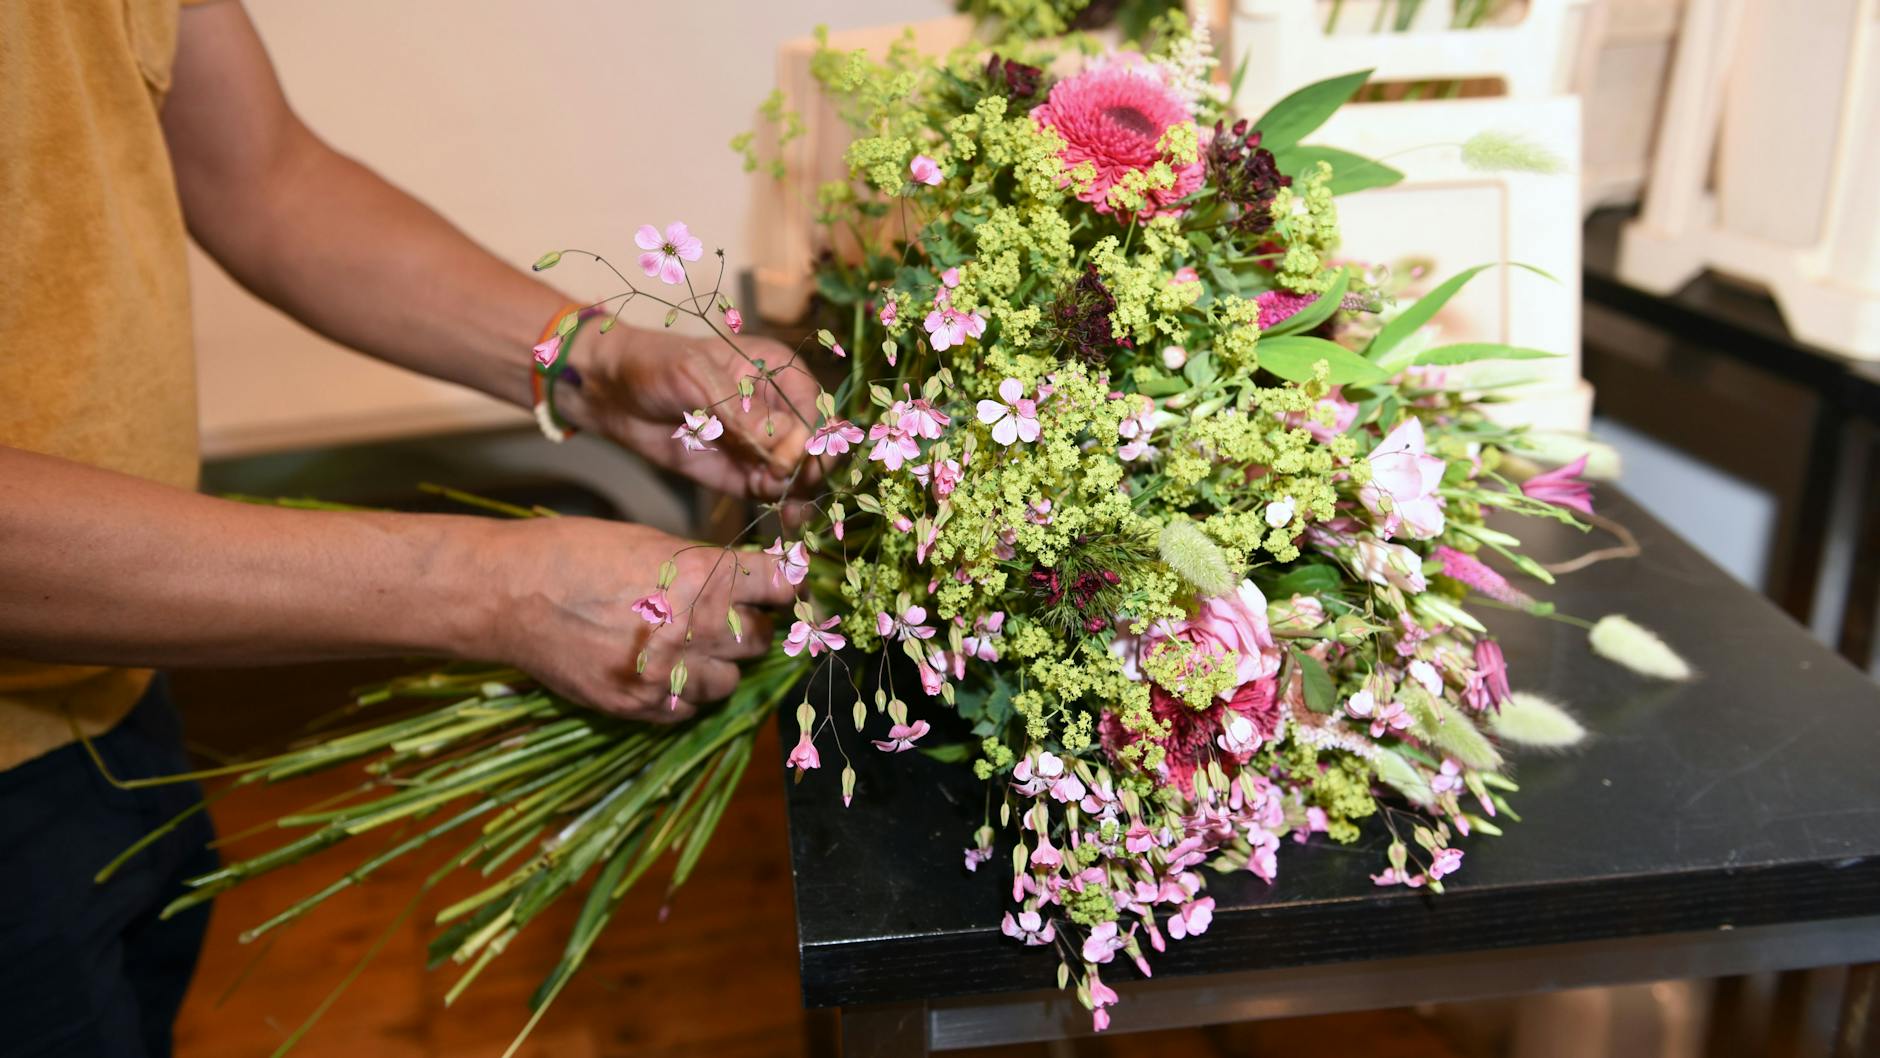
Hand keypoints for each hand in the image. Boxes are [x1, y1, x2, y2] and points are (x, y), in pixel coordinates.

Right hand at [468, 517, 795, 720]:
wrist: (512, 593)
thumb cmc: (579, 553)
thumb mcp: (651, 541)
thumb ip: (704, 567)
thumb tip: (748, 582)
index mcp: (702, 576)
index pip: (778, 586)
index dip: (782, 587)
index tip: (779, 591)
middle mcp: (694, 627)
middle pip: (761, 640)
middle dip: (750, 629)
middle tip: (729, 619)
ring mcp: (667, 671)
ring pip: (729, 682)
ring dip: (719, 666)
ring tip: (690, 648)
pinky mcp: (639, 703)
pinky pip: (688, 709)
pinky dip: (685, 694)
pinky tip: (663, 671)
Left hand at [569, 326, 826, 499]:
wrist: (610, 394)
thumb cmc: (654, 366)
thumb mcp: (698, 381)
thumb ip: (743, 414)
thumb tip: (790, 443)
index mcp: (779, 372)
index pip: (814, 410)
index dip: (812, 439)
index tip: (793, 461)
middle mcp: (779, 408)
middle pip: (816, 445)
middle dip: (810, 469)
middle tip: (787, 485)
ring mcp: (762, 443)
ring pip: (800, 473)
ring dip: (799, 492)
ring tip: (787, 509)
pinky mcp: (742, 472)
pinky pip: (774, 491)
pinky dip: (783, 504)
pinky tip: (784, 516)